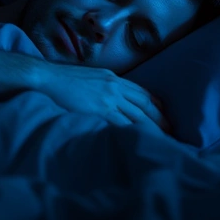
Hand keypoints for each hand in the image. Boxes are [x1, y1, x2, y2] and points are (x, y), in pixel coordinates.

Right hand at [32, 62, 167, 132]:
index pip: (142, 92)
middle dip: (159, 119)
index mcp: (113, 78)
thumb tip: (109, 99)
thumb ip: (104, 86)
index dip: (156, 104)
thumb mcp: (91, 78)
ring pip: (138, 115)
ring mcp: (109, 96)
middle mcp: (115, 85)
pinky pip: (123, 123)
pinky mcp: (101, 108)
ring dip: (151, 128)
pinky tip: (139, 141)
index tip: (163, 115)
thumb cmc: (64, 79)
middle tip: (170, 132)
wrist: (49, 77)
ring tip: (161, 140)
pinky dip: (133, 132)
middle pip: (145, 104)